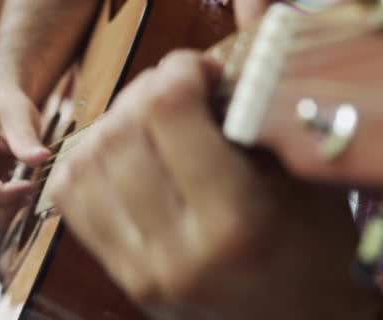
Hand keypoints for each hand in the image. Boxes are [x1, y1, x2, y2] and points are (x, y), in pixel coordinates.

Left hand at [49, 51, 379, 318]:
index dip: (178, 71)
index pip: (167, 112)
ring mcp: (138, 268)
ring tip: (147, 122)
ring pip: (84, 163)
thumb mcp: (303, 174)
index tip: (199, 71)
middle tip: (174, 92)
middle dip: (143, 91)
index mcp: (232, 222)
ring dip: (111, 123)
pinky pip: (72, 200)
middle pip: (119, 133)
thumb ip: (265, 89)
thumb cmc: (313, 250)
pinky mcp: (120, 275)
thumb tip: (256, 4)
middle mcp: (175, 250)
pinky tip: (120, 154)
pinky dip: (85, 162)